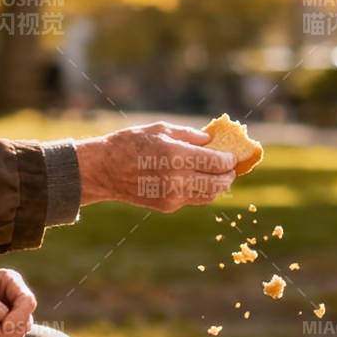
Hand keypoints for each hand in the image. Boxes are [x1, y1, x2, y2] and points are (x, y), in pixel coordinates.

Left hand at [0, 269, 35, 336]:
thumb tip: (3, 316)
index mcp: (10, 282)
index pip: (28, 301)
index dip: (19, 317)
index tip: (3, 327)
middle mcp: (13, 298)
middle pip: (25, 322)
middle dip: (4, 332)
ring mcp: (10, 315)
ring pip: (17, 336)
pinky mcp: (2, 330)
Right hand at [74, 121, 236, 211]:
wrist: (104, 170)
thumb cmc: (130, 143)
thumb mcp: (160, 130)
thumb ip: (188, 135)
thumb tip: (210, 141)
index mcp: (177, 156)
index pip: (217, 162)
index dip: (229, 160)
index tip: (232, 156)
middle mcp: (177, 179)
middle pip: (218, 182)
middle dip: (228, 175)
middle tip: (232, 168)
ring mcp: (172, 195)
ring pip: (209, 195)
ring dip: (219, 187)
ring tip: (221, 177)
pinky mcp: (167, 206)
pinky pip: (193, 199)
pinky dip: (202, 191)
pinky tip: (201, 182)